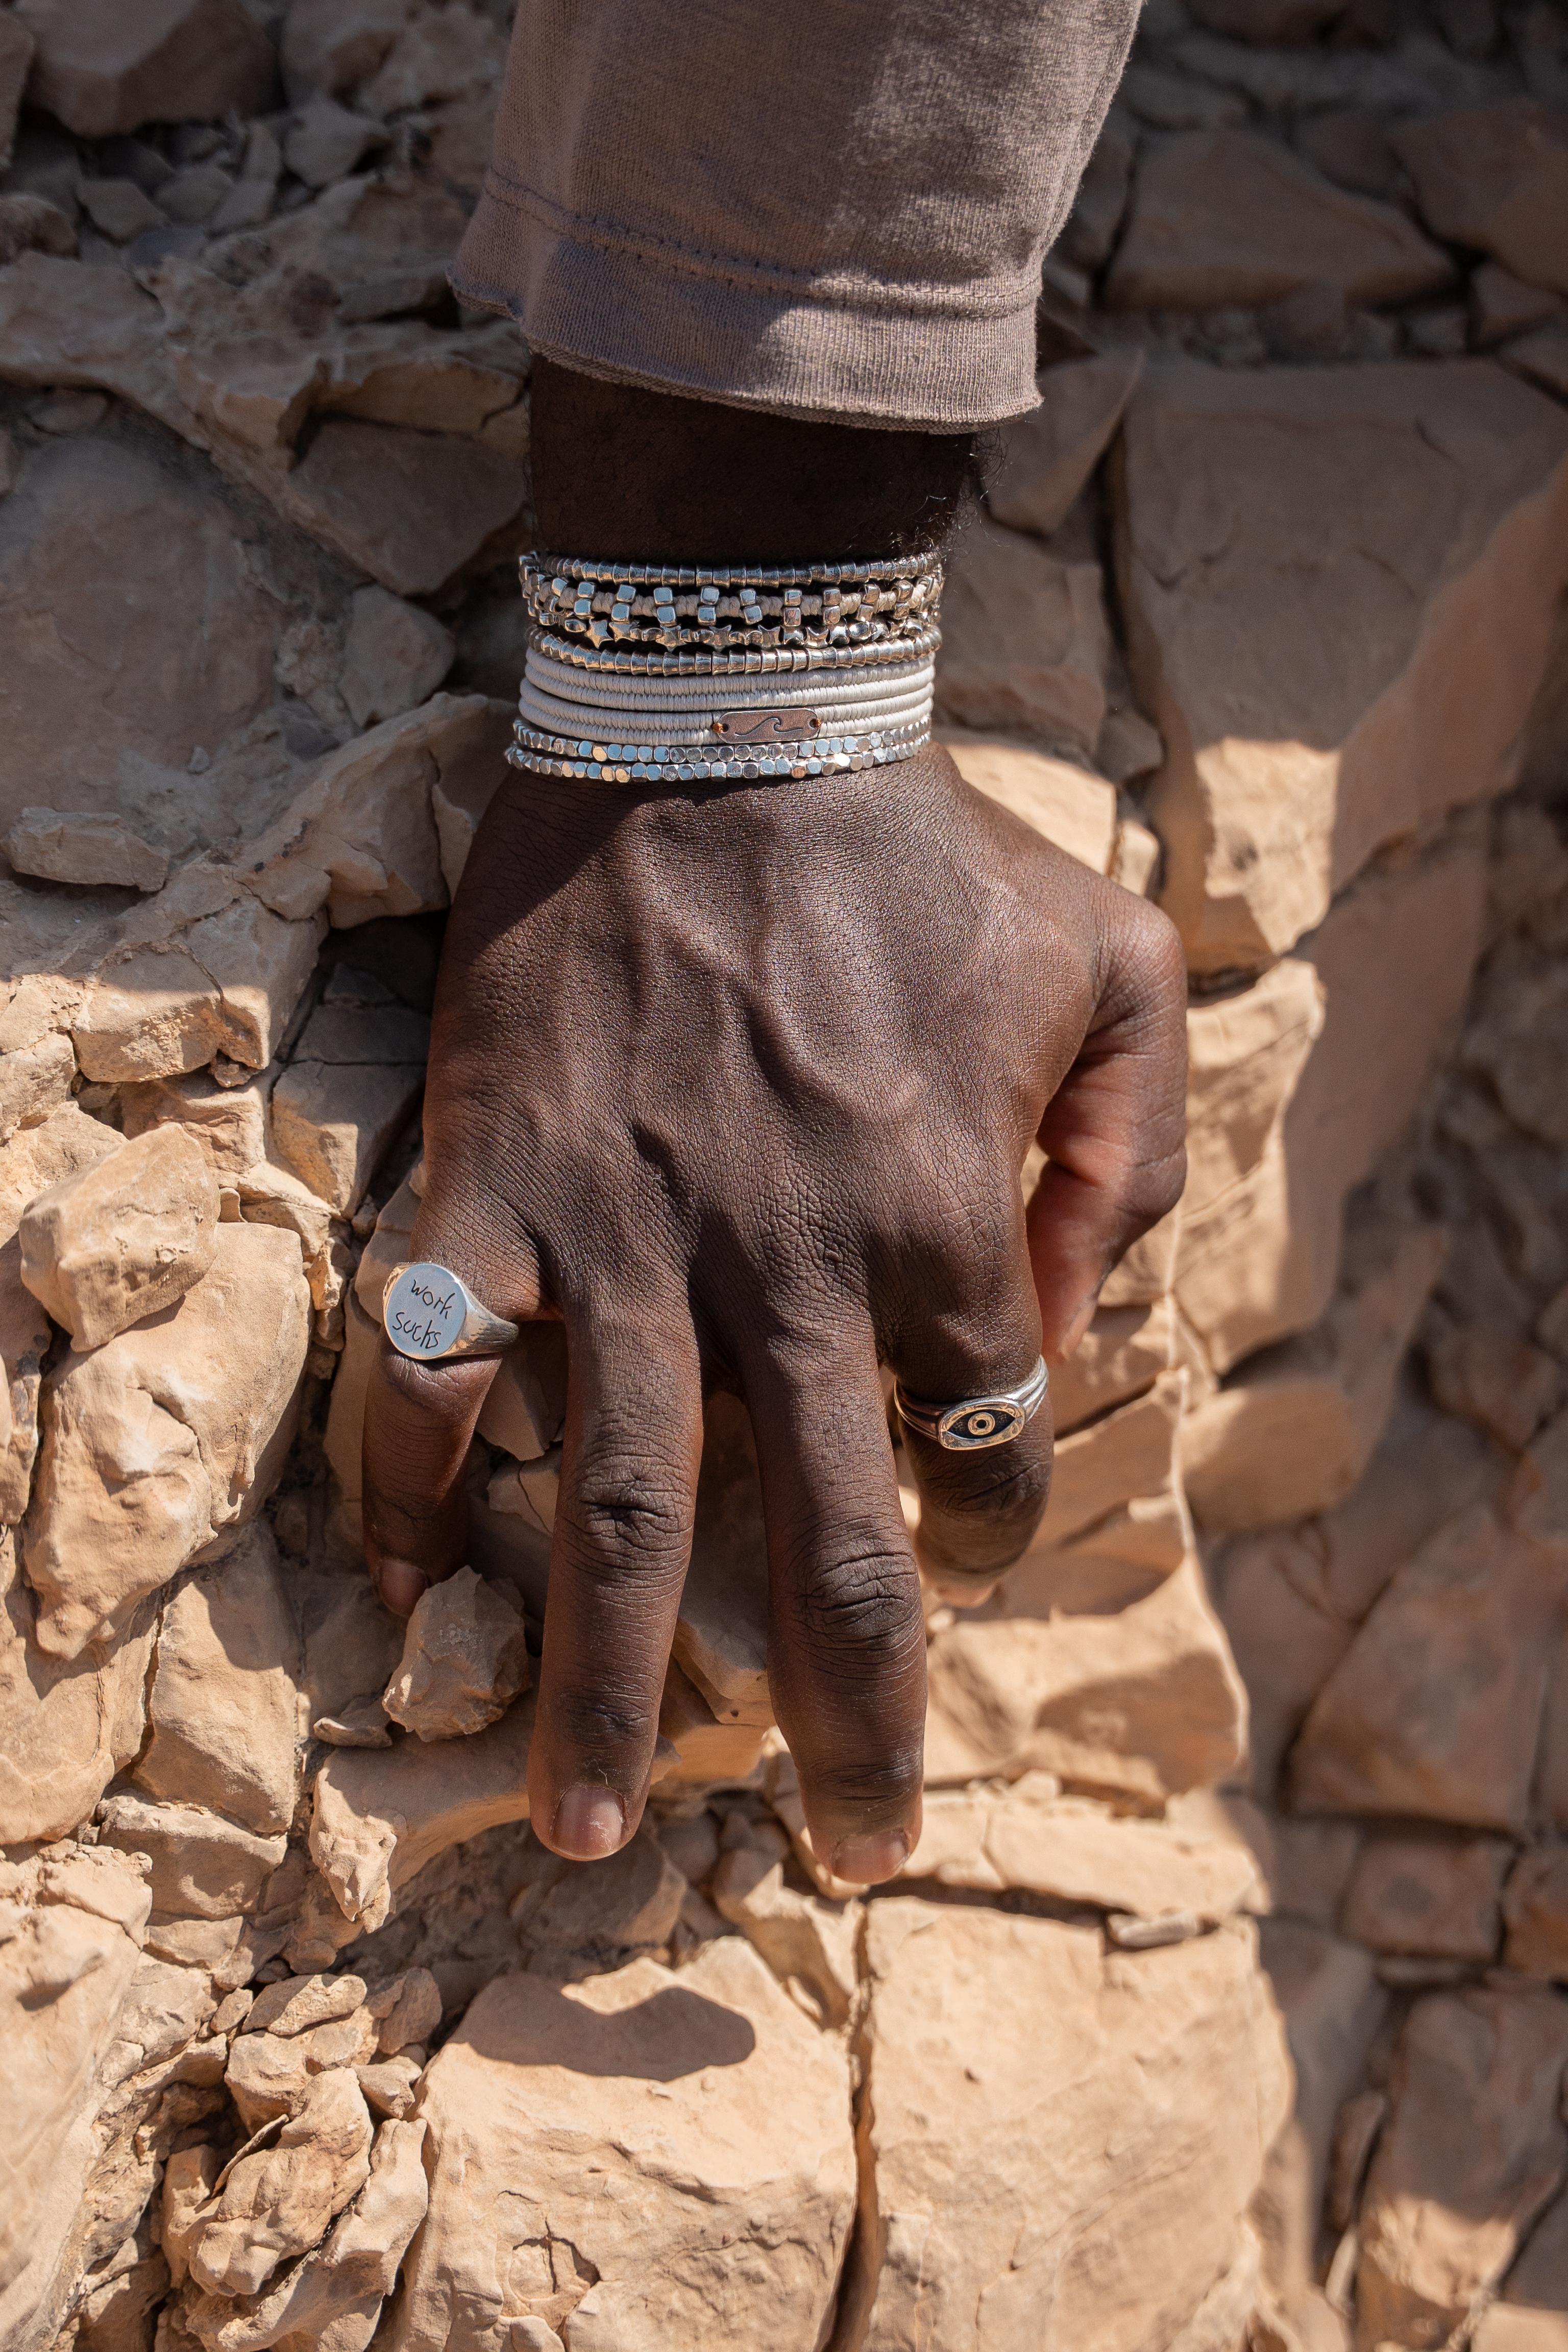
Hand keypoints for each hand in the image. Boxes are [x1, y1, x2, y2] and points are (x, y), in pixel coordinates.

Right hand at [361, 744, 1185, 1881]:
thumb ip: (1131, 1149)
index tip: (945, 1558)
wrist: (722, 728)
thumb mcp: (1113, 964)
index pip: (981, 1447)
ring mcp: (628, 1238)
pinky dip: (404, 1487)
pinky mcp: (492, 1188)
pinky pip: (430, 1372)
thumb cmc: (922, 855)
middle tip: (847, 1857)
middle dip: (843, 1723)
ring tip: (580, 1828)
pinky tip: (403, 1591)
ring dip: (602, 1686)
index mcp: (943, 1222)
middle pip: (823, 1546)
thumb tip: (1074, 1311)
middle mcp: (791, 1265)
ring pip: (619, 1511)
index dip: (979, 1527)